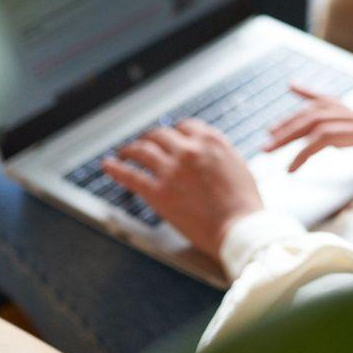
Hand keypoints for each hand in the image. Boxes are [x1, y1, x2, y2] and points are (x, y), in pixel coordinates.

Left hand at [103, 119, 262, 260]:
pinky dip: (116, 168)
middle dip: (150, 137)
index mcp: (211, 141)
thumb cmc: (244, 201)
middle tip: (144, 143)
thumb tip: (206, 151)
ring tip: (125, 152)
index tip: (169, 137)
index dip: (175, 131)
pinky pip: (131, 175)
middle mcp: (189, 149)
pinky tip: (109, 165)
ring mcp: (172, 170)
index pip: (185, 125)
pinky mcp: (159, 192)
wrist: (239, 227)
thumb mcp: (238, 163)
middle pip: (160, 134)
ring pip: (142, 150)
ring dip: (131, 149)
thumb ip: (218, 152)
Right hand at [265, 84, 352, 177]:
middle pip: (318, 118)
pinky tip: (291, 86)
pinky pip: (332, 100)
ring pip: (321, 109)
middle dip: (289, 133)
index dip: (303, 152)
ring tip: (270, 134)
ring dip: (293, 120)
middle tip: (265, 149)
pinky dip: (310, 93)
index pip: (327, 136)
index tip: (288, 172)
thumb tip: (342, 217)